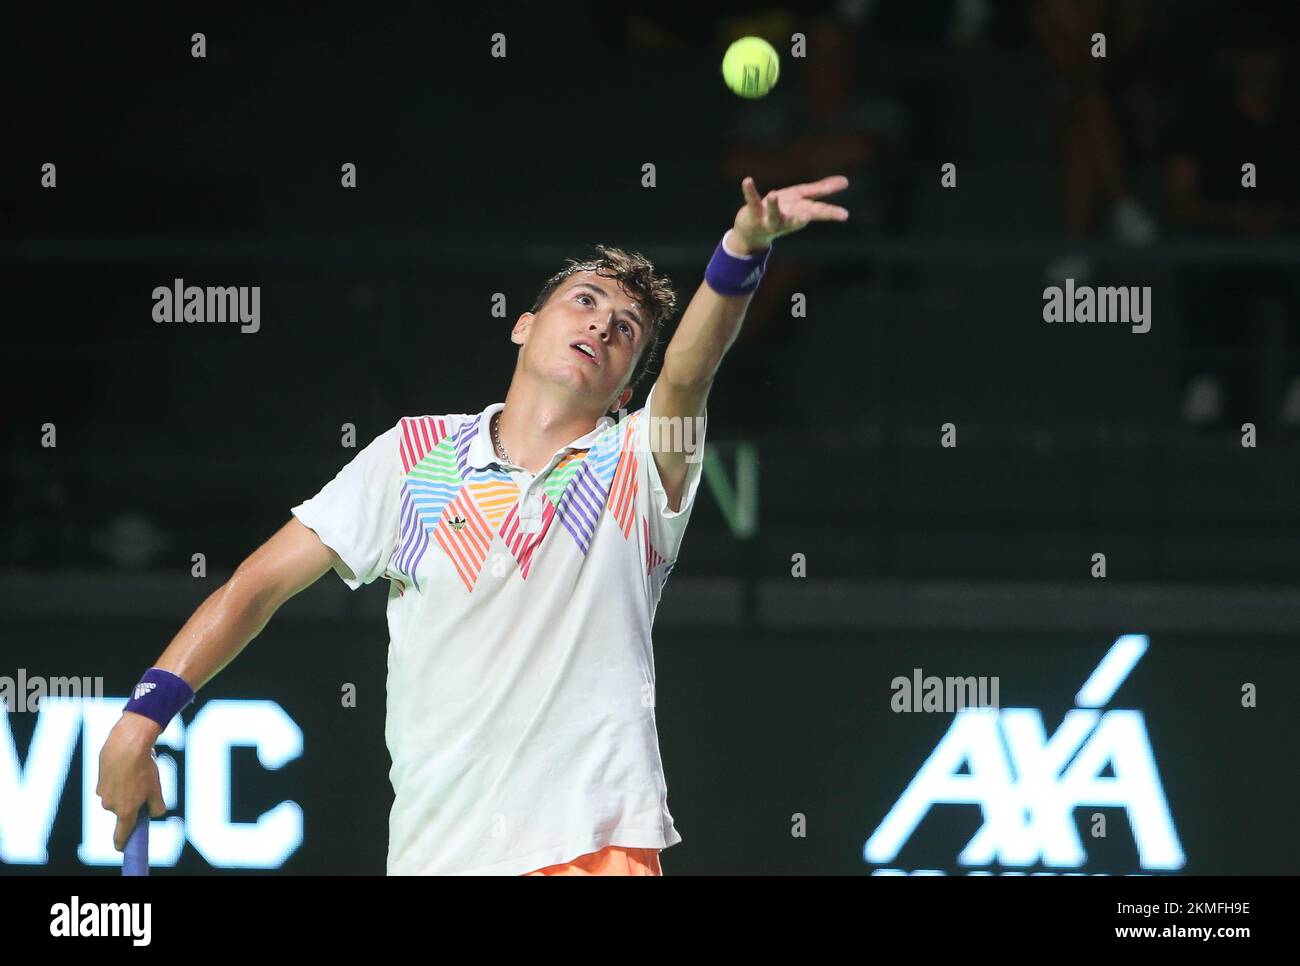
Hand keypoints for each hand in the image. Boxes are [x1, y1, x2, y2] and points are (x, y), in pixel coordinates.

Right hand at [97, 712, 166, 850]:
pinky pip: (112, 784)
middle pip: (123, 810)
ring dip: (126, 789)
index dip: (122, 843)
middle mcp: (110, 805)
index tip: (121, 848)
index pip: (121, 834)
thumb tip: (155, 813)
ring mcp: (102, 793)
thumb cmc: (144, 768)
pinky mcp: (98, 780)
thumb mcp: (156, 789)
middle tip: (144, 788)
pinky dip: (119, 779)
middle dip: (132, 803)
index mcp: (125, 811)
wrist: (127, 744)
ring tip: (136, 773)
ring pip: (117, 796)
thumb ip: (156, 807)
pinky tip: (127, 766)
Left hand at [731, 175, 850, 252]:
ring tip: (773, 195)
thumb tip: (845, 181)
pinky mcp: (754, 213)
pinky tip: (747, 180)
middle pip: (798, 219)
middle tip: (808, 217)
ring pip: (773, 215)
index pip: (819, 212)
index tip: (844, 215)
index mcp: (801, 213)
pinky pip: (753, 201)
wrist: (753, 231)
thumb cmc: (781, 211)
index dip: (832, 213)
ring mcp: (770, 219)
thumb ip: (821, 190)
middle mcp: (787, 220)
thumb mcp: (802, 198)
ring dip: (773, 206)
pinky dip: (750, 192)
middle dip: (803, 218)